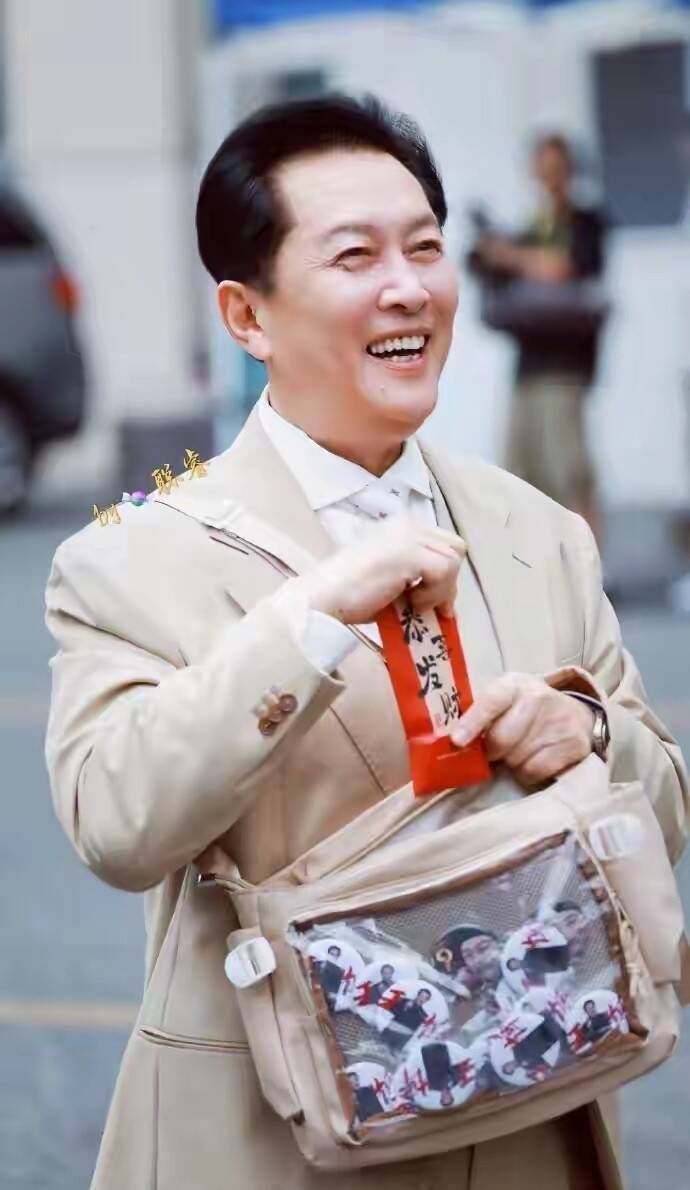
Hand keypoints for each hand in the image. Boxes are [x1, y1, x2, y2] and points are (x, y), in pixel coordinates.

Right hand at [300, 520, 465, 625]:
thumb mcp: (388, 578)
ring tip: (413, 605)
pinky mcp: (408, 553)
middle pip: (455, 547)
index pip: (443, 542)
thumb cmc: (348, 596)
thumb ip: (414, 578)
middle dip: (449, 581)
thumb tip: (445, 602)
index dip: (444, 573)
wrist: (322, 599)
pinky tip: (410, 604)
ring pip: (453, 561)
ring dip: (440, 590)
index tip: (435, 602)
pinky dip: (433, 594)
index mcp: (399, 527)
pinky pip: (444, 572)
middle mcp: (405, 524)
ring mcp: (407, 536)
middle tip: (433, 606)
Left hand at [451, 673, 593, 786]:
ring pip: (516, 760)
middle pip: (501, 739)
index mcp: (514, 685)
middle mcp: (539, 698)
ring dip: (510, 762)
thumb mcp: (504, 700)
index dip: (473, 722)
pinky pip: (535, 772)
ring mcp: (559, 722)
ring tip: (519, 749)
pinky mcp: (574, 745)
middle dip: (491, 751)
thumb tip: (452, 741)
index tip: (457, 741)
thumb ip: (479, 714)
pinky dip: (528, 772)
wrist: (576, 715)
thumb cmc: (525, 710)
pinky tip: (533, 758)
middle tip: (492, 751)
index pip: (491, 701)